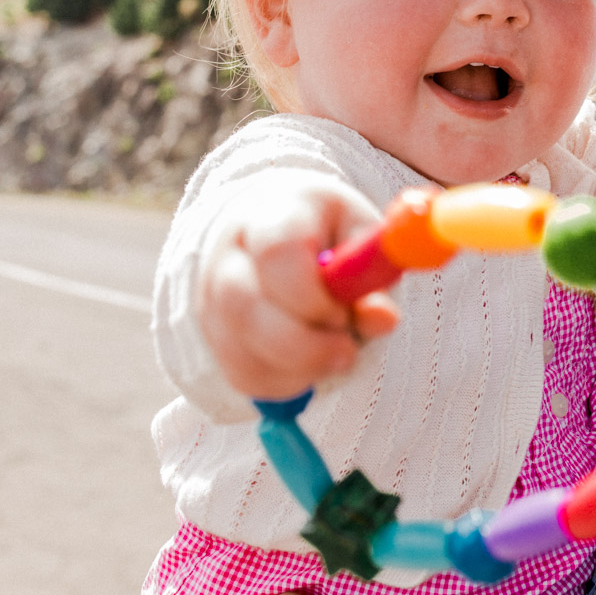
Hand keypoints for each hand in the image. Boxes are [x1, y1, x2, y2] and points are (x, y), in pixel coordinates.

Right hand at [196, 177, 401, 400]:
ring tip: (335, 353)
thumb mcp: (360, 238)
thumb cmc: (329, 235)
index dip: (311, 296)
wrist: (277, 236)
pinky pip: (243, 372)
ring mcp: (214, 293)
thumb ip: (373, 278)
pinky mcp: (214, 332)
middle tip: (347, 352)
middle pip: (242, 304)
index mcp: (276, 213)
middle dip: (301, 344)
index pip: (276, 252)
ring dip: (298, 367)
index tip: (344, 316)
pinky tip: (310, 362)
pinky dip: (285, 381)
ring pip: (239, 348)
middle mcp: (233, 251)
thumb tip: (382, 318)